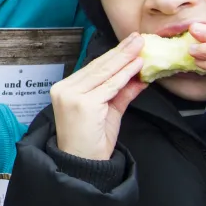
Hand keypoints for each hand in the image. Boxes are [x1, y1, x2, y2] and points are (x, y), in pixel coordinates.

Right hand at [51, 33, 146, 160]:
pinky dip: (124, 75)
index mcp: (66, 89)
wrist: (82, 166)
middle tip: (138, 38)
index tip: (130, 44)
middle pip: (98, 67)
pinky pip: (109, 87)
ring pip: (104, 73)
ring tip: (140, 47)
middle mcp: (65, 89)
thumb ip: (121, 93)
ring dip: (125, 59)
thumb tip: (139, 76)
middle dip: (121, 52)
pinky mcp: (83, 104)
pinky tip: (136, 65)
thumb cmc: (92, 142)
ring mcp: (72, 96)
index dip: (114, 55)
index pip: (94, 68)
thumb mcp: (109, 113)